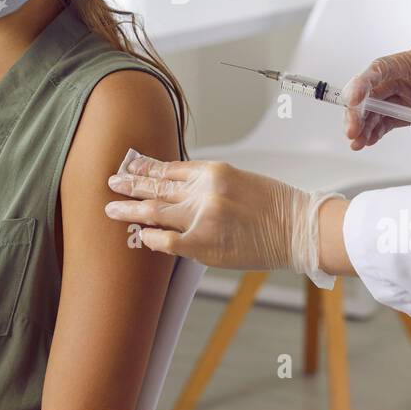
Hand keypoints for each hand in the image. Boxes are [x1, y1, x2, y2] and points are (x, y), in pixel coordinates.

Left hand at [103, 157, 339, 281]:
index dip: (147, 167)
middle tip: (112, 182)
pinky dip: (151, 238)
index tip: (131, 165)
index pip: (170, 167)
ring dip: (130, 209)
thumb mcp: (240, 180)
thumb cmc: (275, 206)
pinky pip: (166, 241)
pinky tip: (140, 236)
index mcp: (213, 170)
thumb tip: (179, 190)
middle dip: (130, 184)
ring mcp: (201, 217)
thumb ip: (208, 183)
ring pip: (154, 211)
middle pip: (156, 186)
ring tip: (112, 208)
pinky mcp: (203, 244)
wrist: (298, 228)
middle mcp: (204, 190)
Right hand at [342, 37, 410, 148]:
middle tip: (352, 131)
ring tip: (356, 142)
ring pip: (378, 109)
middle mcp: (409, 76)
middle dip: (359, 110)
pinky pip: (390, 122)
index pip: (382, 68)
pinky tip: (367, 142)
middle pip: (373, 91)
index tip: (352, 99)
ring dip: (365, 124)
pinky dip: (377, 132)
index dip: (363, 83)